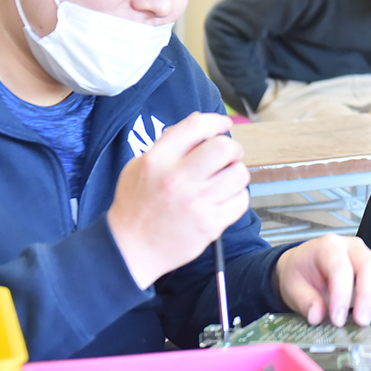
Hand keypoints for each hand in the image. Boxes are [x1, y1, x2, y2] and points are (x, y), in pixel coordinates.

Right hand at [107, 112, 249, 288]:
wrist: (130, 249)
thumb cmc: (135, 206)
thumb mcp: (139, 166)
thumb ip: (167, 146)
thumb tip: (202, 132)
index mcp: (158, 160)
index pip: (197, 126)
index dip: (216, 121)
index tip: (223, 125)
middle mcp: (178, 179)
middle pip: (224, 148)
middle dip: (231, 149)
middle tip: (226, 157)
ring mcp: (196, 203)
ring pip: (239, 174)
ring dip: (236, 174)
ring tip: (223, 181)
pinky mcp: (210, 224)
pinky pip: (241, 201)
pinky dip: (236, 198)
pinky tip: (222, 200)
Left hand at [273, 234, 370, 326]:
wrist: (304, 267)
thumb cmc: (301, 274)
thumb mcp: (292, 287)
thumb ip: (304, 300)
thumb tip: (317, 315)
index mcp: (329, 247)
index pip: (341, 267)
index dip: (341, 294)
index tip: (337, 319)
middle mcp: (353, 248)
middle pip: (370, 266)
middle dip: (368, 295)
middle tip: (362, 321)